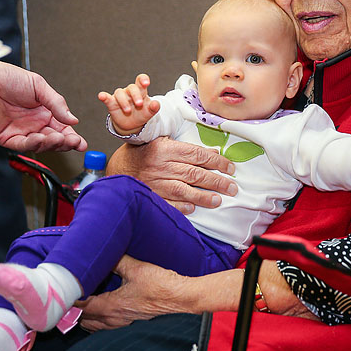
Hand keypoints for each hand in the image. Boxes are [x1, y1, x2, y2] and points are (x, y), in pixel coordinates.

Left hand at [0, 59, 85, 151]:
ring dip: (51, 144)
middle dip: (65, 143)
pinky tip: (40, 138)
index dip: (72, 137)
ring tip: (59, 138)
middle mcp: (33, 124)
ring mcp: (20, 132)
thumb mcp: (39, 86)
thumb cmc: (7, 77)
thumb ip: (57, 103)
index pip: (62, 129)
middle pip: (53, 140)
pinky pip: (22, 145)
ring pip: (40, 145)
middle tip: (74, 142)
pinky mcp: (6, 137)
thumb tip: (73, 119)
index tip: (81, 143)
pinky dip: (33, 144)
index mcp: (43, 112)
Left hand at [77, 256, 184, 330]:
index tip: (62, 291)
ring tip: (81, 306)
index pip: (80, 307)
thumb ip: (118, 260)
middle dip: (73, 311)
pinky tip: (103, 312)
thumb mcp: (137, 267)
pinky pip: (107, 328)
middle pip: (83, 321)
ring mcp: (123, 324)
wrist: (183, 299)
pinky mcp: (133, 324)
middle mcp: (114, 319)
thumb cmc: (162, 287)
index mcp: (111, 306)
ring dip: (85, 319)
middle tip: (68, 298)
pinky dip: (99, 322)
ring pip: (95, 328)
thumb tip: (106, 250)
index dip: (68, 300)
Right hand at [98, 73, 160, 134]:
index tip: (146, 83)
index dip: (143, 79)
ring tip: (128, 111)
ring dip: (124, 101)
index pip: (141, 80)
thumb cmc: (141, 114)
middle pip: (131, 87)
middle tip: (139, 104)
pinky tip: (101, 96)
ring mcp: (120, 97)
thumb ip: (154, 107)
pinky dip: (104, 96)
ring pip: (119, 93)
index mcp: (140, 91)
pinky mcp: (111, 103)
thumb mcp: (149, 112)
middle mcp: (129, 92)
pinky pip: (107, 98)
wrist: (132, 124)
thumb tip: (156, 104)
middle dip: (135, 95)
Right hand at [107, 138, 237, 212]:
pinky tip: (193, 207)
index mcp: (165, 149)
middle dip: (217, 181)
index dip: (217, 162)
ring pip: (183, 190)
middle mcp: (161, 166)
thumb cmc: (144, 154)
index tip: (230, 168)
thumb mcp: (164, 143)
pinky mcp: (150, 196)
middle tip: (232, 187)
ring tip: (218, 200)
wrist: (119, 168)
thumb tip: (212, 154)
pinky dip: (181, 207)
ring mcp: (155, 183)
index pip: (197, 155)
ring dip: (203, 196)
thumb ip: (187, 149)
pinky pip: (168, 204)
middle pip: (194, 173)